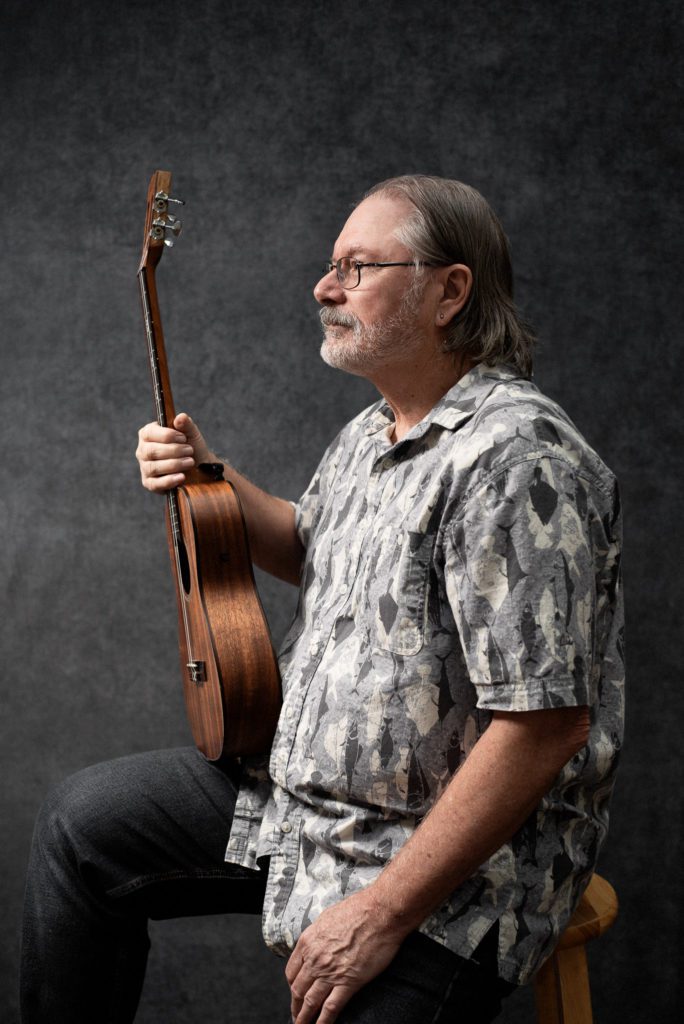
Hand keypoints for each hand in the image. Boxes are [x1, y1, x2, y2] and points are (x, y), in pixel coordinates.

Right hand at [136, 412, 213, 492]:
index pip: (149, 433)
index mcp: (148, 434)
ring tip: (190, 462)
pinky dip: (169, 481)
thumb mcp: (191, 433)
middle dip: (173, 451)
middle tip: (190, 450)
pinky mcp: (149, 483)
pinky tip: (182, 477)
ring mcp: (145, 467)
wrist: (199, 467)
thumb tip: (180, 418)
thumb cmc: (191, 446)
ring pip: (153, 467)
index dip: (167, 435)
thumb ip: (186, 424)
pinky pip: (154, 484)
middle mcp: (143, 450)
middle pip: (151, 451)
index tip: (183, 438)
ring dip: (174, 464)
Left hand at [285, 889, 404, 1023]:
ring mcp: (330, 972)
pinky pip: (330, 1008)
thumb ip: (317, 935)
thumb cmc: (357, 910)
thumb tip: (316, 944)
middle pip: (298, 989)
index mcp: (307, 942)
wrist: (379, 913)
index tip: (295, 992)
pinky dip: (323, 1022)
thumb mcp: (327, 918)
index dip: (292, 985)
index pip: (291, 971)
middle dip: (296, 1005)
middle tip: (296, 1016)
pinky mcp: (348, 982)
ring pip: (310, 1002)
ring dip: (304, 1017)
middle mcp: (314, 959)